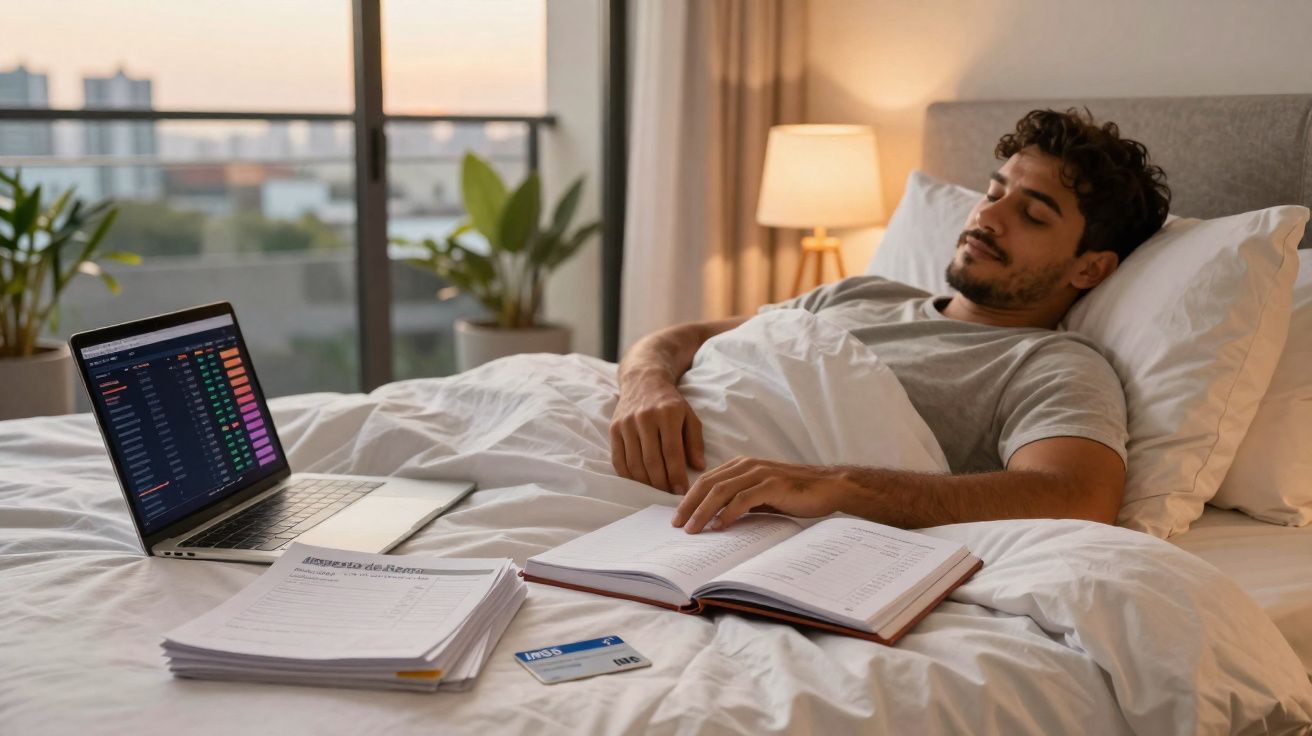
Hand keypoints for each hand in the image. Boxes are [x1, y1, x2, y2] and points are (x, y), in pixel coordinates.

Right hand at [609, 375, 704, 492]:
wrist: (643, 380)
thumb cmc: (670, 402)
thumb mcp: (689, 416)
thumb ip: (695, 442)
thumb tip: (699, 467)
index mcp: (668, 414)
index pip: (672, 452)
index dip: (677, 475)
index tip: (682, 491)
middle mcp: (645, 418)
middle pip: (652, 461)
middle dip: (662, 483)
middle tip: (669, 494)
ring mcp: (627, 423)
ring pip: (634, 463)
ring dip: (646, 482)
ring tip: (656, 489)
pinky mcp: (614, 428)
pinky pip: (619, 460)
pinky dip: (629, 475)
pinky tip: (640, 481)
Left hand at [671, 456, 848, 532]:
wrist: (828, 487)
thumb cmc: (794, 493)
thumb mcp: (761, 494)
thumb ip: (740, 499)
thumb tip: (714, 518)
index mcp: (742, 465)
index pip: (707, 480)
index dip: (689, 498)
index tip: (677, 517)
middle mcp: (747, 465)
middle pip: (709, 484)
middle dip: (690, 506)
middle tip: (678, 525)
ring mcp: (760, 473)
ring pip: (721, 491)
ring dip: (704, 511)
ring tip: (694, 529)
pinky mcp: (772, 485)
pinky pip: (743, 499)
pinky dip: (728, 513)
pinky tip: (720, 526)